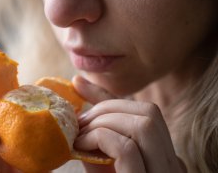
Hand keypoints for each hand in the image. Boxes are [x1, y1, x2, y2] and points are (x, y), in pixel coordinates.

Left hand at [72, 76, 186, 172]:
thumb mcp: (101, 163)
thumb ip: (96, 141)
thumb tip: (78, 112)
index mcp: (162, 157)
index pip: (145, 114)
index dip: (110, 96)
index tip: (78, 84)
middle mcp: (171, 164)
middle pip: (149, 112)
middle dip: (108, 107)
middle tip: (81, 123)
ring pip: (143, 124)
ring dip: (104, 121)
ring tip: (80, 135)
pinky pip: (126, 147)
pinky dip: (99, 138)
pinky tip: (81, 146)